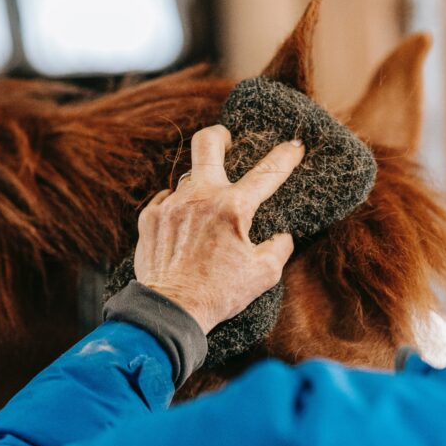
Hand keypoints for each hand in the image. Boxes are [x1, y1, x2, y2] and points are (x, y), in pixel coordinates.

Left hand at [134, 125, 304, 333]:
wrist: (171, 310)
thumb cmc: (219, 294)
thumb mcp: (263, 274)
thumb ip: (279, 247)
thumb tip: (281, 236)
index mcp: (232, 208)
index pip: (267, 172)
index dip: (286, 156)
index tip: (295, 145)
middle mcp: (200, 197)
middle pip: (207, 142)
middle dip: (220, 136)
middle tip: (227, 141)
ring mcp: (170, 205)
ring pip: (186, 178)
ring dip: (200, 187)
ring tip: (205, 209)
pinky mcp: (149, 218)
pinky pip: (166, 200)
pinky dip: (178, 209)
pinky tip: (183, 226)